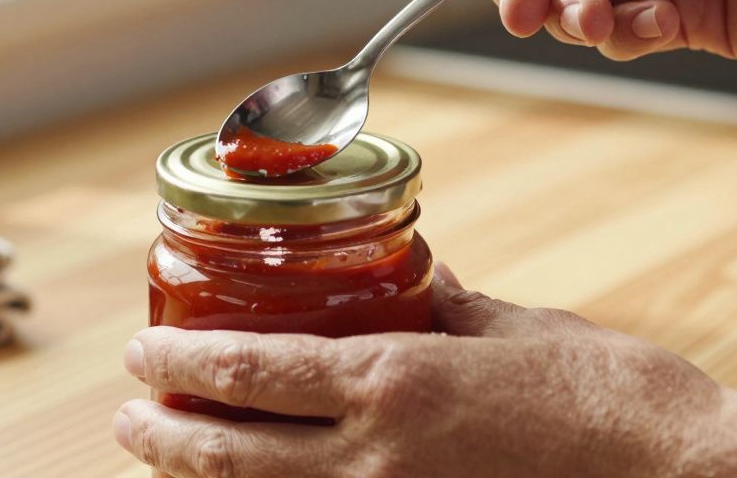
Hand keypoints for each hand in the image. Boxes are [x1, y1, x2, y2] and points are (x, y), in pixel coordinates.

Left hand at [114, 267, 736, 476]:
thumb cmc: (610, 396)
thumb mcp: (515, 326)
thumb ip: (445, 303)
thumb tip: (411, 278)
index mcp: (392, 386)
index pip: (248, 372)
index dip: (178, 363)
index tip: (138, 351)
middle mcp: (375, 460)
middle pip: (232, 454)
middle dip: (164, 435)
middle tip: (126, 414)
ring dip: (203, 477)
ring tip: (167, 452)